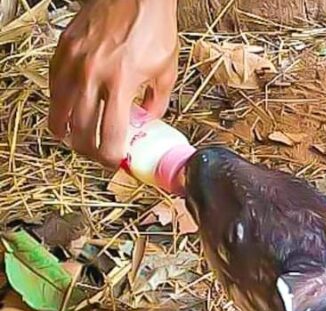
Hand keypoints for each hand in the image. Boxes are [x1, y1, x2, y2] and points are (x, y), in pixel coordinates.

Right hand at [48, 0, 178, 167]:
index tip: (116, 161)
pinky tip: (71, 110)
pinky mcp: (62, 51)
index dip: (111, 157)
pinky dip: (60, 104)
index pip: (110, 137)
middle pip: (80, 132)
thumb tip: (147, 121)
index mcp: (121, 85)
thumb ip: (157, 102)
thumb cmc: (152, 28)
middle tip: (98, 154)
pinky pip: (54, 87)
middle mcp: (92, 77)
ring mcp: (73, 64)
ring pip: (59, 112)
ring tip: (79, 138)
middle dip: (89, 150)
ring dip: (68, 131)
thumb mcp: (166, 71)